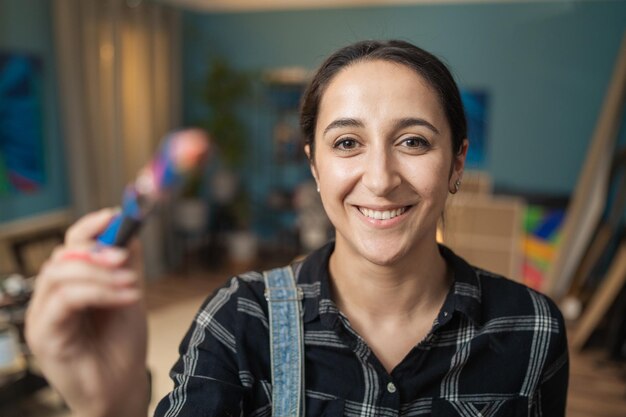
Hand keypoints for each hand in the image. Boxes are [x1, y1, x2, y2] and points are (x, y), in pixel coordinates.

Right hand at [25, 208, 148, 416]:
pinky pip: (65, 301)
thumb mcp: (129, 294)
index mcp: (69, 285)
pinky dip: (99, 293)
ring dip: (100, 274)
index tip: (116, 216)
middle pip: (61, 257)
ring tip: (131, 283)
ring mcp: (43, 317)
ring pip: (59, 275)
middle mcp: (50, 299)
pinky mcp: (44, 336)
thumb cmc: (121, 344)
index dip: (90, 227)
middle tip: (125, 258)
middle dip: (96, 251)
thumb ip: (126, 264)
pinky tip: (127, 297)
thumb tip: (129, 228)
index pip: (69, 246)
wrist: (122, 386)